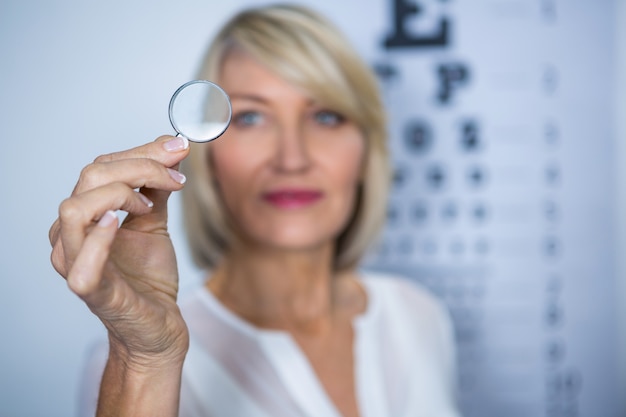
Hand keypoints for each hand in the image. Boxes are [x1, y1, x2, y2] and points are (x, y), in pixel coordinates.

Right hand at [49, 135, 190, 367]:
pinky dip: (99, 240)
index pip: (102, 167)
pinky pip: (80, 264)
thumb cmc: (147, 277)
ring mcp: (76, 262)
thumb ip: (157, 187)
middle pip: (90, 178)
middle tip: (175, 176)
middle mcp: (72, 234)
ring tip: (150, 204)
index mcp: (85, 215)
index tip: (179, 149)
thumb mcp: (154, 222)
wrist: (157, 325)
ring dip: (121, 194)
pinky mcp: (90, 291)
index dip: (142, 152)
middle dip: (139, 167)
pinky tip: (120, 223)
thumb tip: (173, 147)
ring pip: (76, 209)